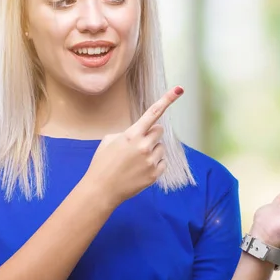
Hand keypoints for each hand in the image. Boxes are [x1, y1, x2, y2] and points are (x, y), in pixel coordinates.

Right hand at [81, 86, 183, 206]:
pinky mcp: (155, 174)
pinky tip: (140, 169)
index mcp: (132, 135)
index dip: (167, 100)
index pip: (153, 113)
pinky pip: (162, 162)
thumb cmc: (102, 163)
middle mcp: (144, 146)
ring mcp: (151, 161)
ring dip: (152, 150)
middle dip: (151, 134)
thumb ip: (127, 133)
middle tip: (138, 144)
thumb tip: (139, 132)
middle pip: (159, 130)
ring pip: (161, 147)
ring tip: (136, 160)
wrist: (101, 190)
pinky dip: (154, 164)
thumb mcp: (109, 140)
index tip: (179, 89)